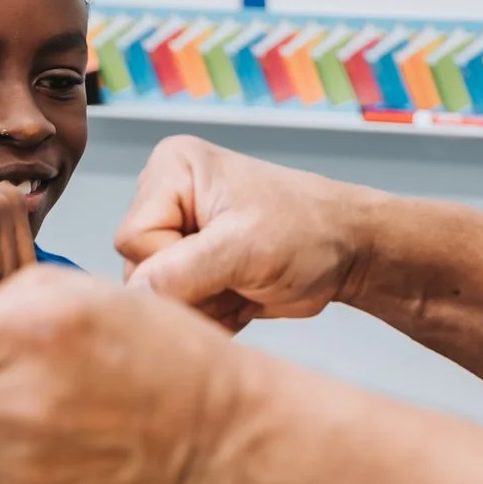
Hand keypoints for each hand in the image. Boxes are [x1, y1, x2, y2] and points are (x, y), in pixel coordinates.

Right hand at [113, 136, 374, 328]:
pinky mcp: (192, 266)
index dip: (173, 262)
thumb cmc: (310, 232)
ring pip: (158, 296)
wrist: (350, 253)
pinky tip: (243, 295)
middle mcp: (166, 196)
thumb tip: (132, 298)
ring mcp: (178, 233)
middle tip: (240, 274)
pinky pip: (178, 309)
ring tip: (245, 283)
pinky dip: (212, 314)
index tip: (225, 257)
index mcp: (173, 169)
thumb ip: (181, 272)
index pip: (132, 238)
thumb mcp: (244, 248)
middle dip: (192, 289)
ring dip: (205, 304)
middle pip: (138, 270)